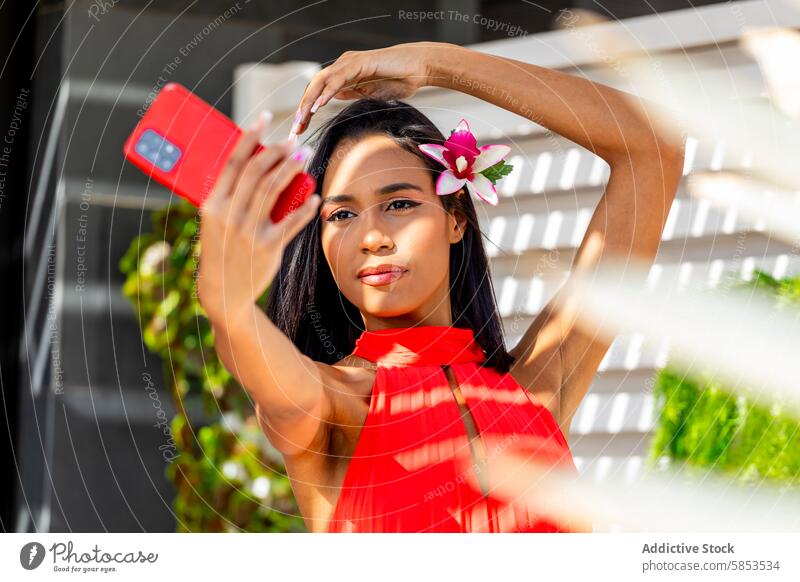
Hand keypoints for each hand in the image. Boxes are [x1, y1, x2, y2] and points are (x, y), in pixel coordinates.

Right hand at [196, 113, 320, 328]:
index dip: (250, 136)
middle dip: (278, 150)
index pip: (233, 162)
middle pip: (257, 172)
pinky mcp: (268, 248)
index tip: (265, 117)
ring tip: (305, 156)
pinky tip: (315, 196)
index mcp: (212, 204)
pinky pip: (292, 222)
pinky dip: (306, 207)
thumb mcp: (214, 221)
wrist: (223, 291)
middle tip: (293, 140)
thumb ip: (229, 196)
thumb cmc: (220, 249)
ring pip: (275, 190)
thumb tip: (252, 164)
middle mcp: (229, 215)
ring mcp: (249, 232)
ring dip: (292, 169)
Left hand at [289, 41, 451, 138]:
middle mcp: (342, 66)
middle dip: (302, 111)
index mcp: (343, 75)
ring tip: (302, 120)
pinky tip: (318, 105)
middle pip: (313, 89)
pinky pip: (337, 78)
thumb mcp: (369, 93)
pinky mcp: (358, 62)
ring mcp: (349, 63)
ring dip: (309, 103)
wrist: (419, 68)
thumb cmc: (399, 80)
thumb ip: (351, 93)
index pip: (317, 95)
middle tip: (295, 132)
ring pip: (320, 82)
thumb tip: (334, 98)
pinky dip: (326, 92)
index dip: (307, 113)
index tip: (299, 133)